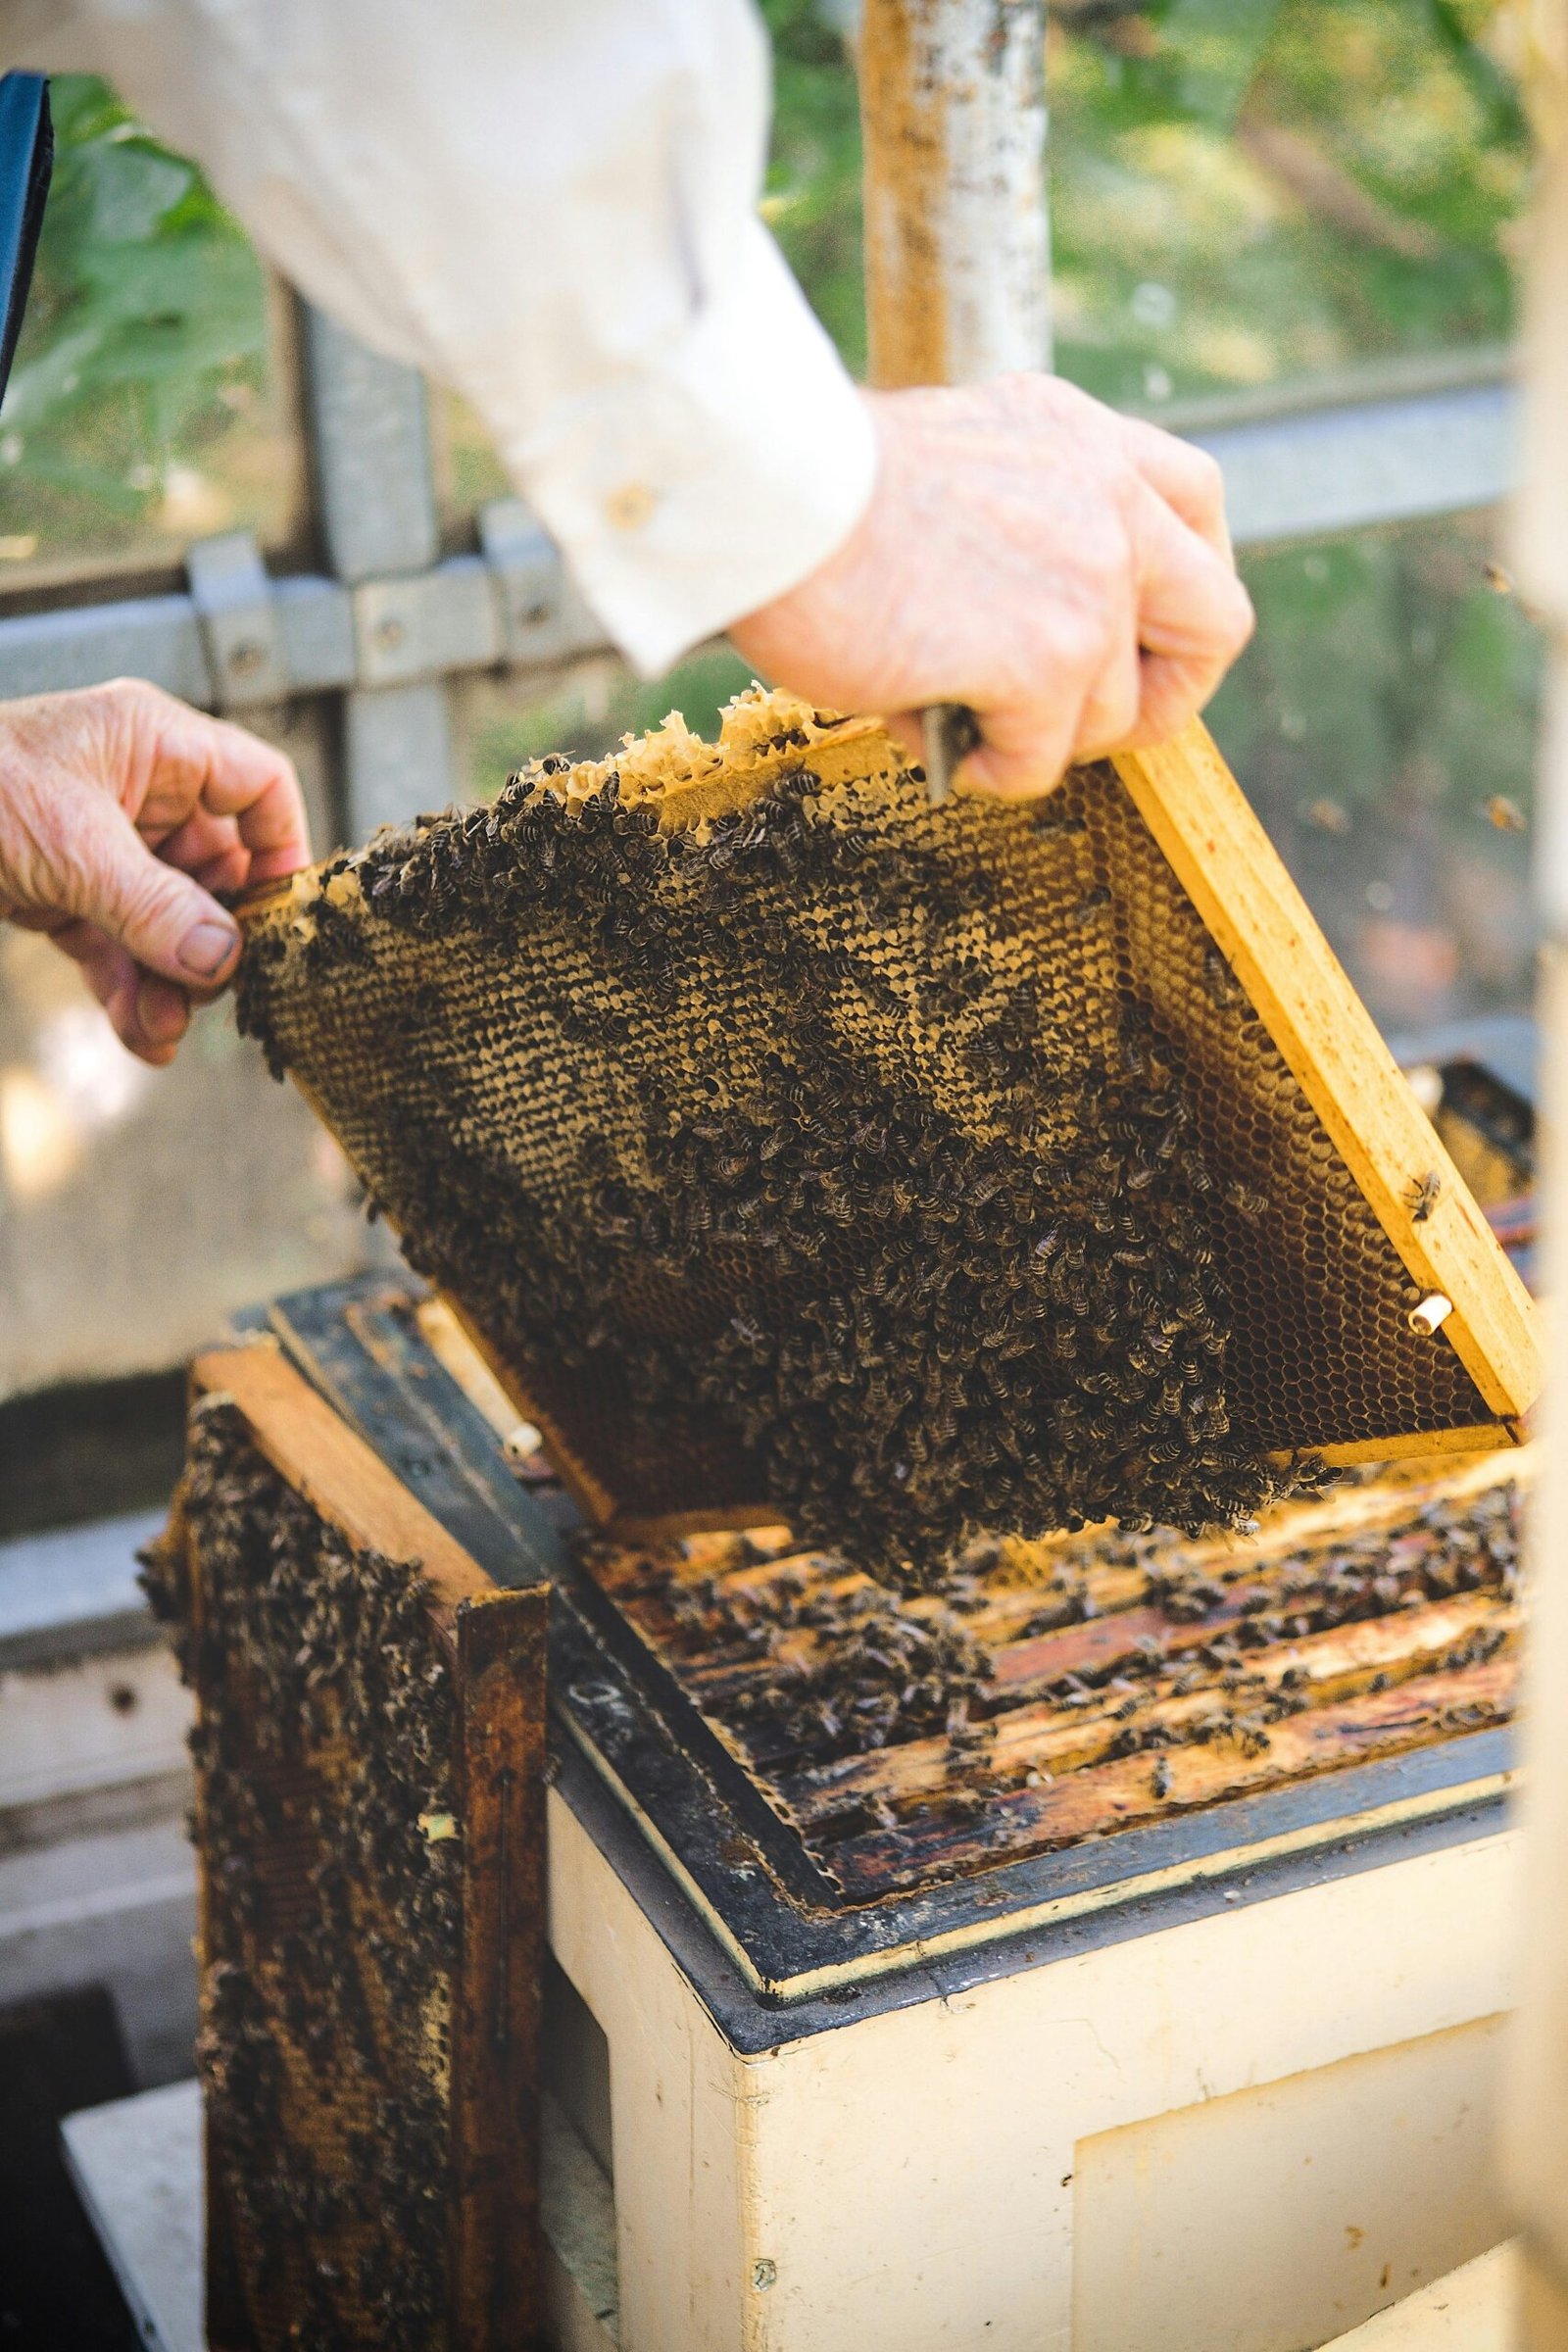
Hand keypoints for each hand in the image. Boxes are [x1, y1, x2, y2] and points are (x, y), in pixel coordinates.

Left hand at [0, 678, 309, 1064]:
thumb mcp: (74, 850)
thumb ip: (157, 908)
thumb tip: (226, 961)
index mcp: (151, 743)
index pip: (256, 784)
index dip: (281, 847)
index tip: (282, 918)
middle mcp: (134, 789)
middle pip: (215, 868)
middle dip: (216, 939)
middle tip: (219, 992)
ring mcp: (99, 844)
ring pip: (166, 919)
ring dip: (172, 981)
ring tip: (167, 1029)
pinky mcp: (61, 891)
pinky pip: (118, 944)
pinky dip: (130, 991)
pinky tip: (142, 1039)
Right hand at [729, 373, 1254, 798]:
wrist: (766, 494)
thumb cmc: (814, 492)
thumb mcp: (952, 462)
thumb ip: (1017, 514)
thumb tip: (1020, 618)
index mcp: (1082, 437)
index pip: (1194, 505)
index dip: (1179, 589)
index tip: (1134, 634)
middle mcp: (1110, 498)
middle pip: (1216, 623)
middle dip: (1166, 696)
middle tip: (1090, 725)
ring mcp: (1091, 581)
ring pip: (1111, 715)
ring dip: (1033, 736)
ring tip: (944, 708)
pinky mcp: (1048, 658)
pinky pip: (1041, 763)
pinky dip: (984, 768)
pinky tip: (921, 729)